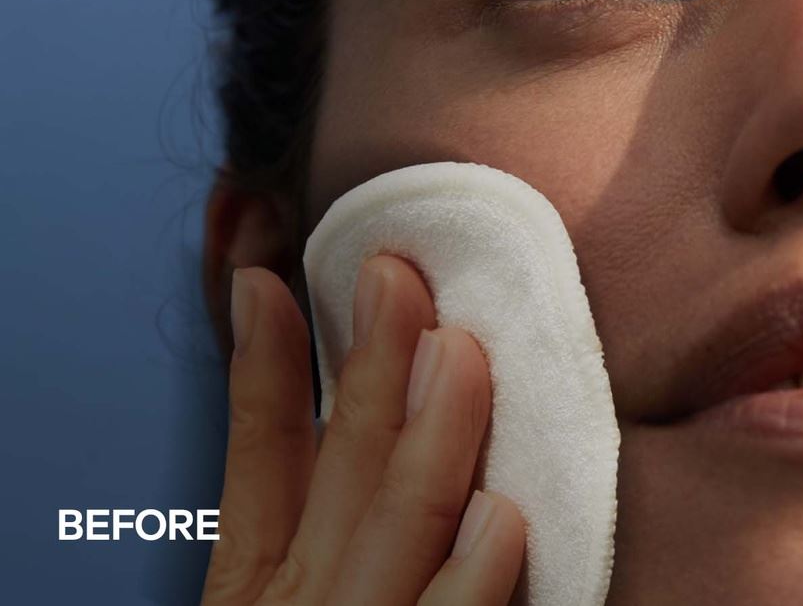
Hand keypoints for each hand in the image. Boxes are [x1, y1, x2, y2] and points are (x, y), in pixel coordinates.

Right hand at [202, 257, 524, 604]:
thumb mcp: (268, 601)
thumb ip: (308, 514)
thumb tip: (335, 397)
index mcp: (257, 588)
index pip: (260, 457)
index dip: (265, 367)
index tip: (264, 282)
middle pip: (345, 466)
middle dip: (372, 362)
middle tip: (394, 275)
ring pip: (401, 522)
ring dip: (433, 431)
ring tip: (453, 350)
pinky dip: (470, 573)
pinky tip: (498, 516)